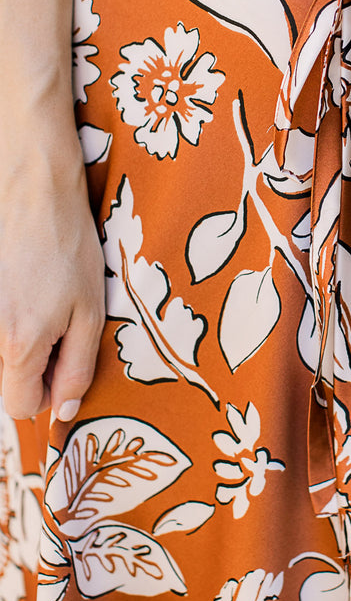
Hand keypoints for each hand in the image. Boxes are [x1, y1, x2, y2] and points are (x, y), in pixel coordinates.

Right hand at [0, 128, 104, 420]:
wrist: (31, 187)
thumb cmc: (68, 244)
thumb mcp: (91, 310)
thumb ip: (77, 368)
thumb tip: (63, 413)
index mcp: (18, 346)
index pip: (21, 408)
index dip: (48, 391)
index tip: (62, 357)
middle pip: (4, 380)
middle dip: (31, 363)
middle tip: (54, 318)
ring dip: (16, 338)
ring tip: (35, 296)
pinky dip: (6, 312)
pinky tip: (18, 283)